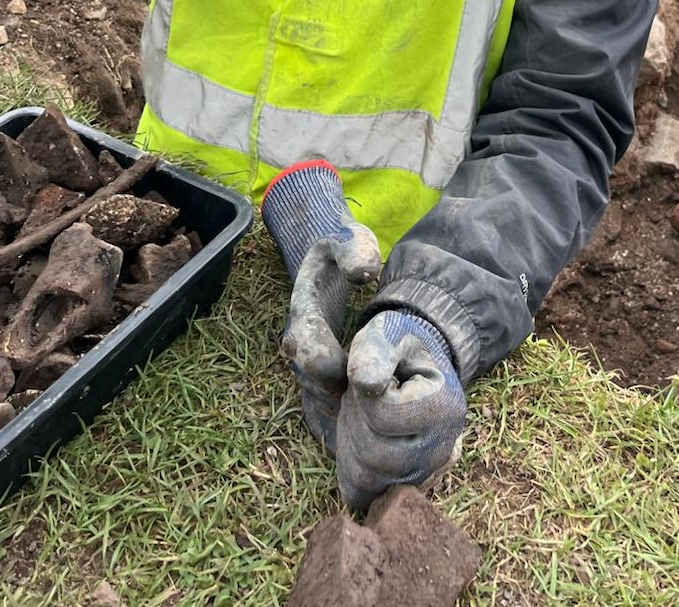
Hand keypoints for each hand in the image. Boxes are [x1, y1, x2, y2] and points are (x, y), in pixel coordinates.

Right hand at [261, 162, 381, 448]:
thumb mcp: (347, 240)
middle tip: (360, 411)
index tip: (342, 365)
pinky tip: (377, 439)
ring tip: (373, 435)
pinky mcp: (331, 382)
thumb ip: (354, 250)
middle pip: (311, 383)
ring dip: (344, 418)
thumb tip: (364, 272)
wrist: (336, 264)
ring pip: (322, 403)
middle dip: (333, 399)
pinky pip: (335, 411)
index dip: (319, 358)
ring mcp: (315, 366)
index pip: (302, 344)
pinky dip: (352, 426)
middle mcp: (304, 346)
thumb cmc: (345, 253)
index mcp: (304, 313)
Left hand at [336, 309, 465, 510]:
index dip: (363, 393)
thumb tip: (365, 384)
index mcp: (444, 408)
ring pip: (365, 477)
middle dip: (355, 418)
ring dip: (350, 440)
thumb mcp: (388, 332)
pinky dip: (350, 465)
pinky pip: (362, 492)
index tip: (376, 375)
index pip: (382, 416)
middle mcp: (440, 450)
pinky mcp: (403, 486)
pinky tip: (359, 435)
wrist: (417, 366)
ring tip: (363, 413)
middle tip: (362, 395)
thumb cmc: (401, 347)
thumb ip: (375, 350)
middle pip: (372, 453)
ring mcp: (423, 474)